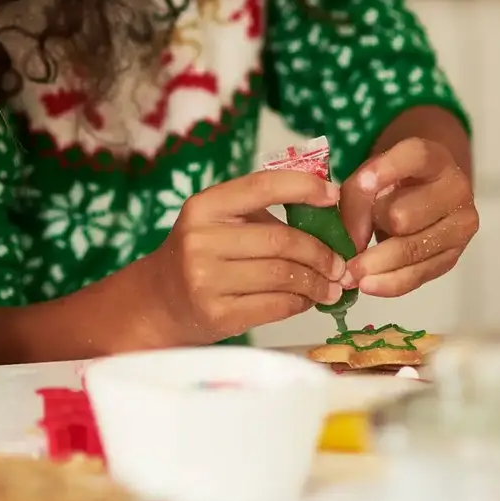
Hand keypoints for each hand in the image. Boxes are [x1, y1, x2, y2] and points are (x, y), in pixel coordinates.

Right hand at [140, 169, 347, 343]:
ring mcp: (205, 279)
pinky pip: (275, 305)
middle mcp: (200, 239)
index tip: (332, 197)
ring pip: (282, 275)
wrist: (159, 302)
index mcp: (204, 206)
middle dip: (321, 253)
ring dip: (316, 281)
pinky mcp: (216, 314)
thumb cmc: (201, 257)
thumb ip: (262, 214)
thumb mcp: (218, 223)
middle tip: (340, 264)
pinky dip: (300, 302)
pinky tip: (307, 300)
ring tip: (331, 285)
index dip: (304, 187)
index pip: (262, 186)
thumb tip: (326, 213)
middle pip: (281, 240)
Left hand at [341, 138, 476, 296]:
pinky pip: (418, 275)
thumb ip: (358, 195)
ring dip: (375, 263)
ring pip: (411, 249)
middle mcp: (456, 190)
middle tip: (347, 239)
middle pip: (403, 215)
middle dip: (370, 228)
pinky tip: (367, 284)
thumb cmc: (394, 182)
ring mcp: (460, 225)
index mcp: (436, 159)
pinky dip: (389, 283)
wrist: (425, 196)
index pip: (415, 157)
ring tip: (348, 272)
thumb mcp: (373, 174)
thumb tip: (353, 243)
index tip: (361, 185)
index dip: (384, 171)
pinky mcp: (454, 256)